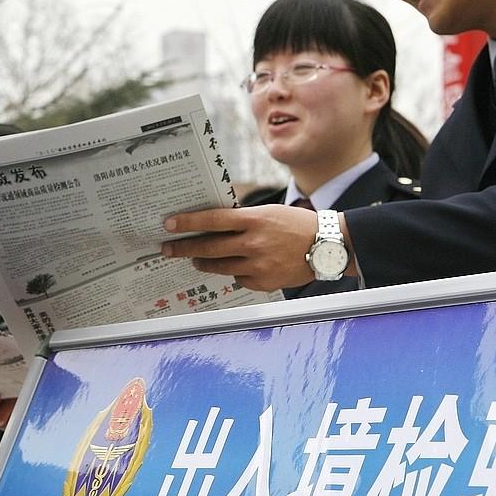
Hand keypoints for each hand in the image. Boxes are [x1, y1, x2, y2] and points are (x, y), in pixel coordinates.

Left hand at [161, 204, 323, 291]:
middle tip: (168, 249)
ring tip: (196, 259)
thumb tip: (211, 225)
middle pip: (209, 247)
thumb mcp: (268, 213)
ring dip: (204, 262)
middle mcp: (254, 243)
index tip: (169, 225)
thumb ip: (242, 219)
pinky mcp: (265, 282)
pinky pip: (239, 279)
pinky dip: (234, 273)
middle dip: (184, 248)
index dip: (188, 223)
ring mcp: (259, 265)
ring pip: (220, 266)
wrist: (327, 246)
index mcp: (254, 220)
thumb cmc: (296, 225)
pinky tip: (235, 267)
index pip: (213, 220)